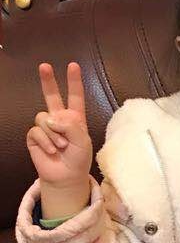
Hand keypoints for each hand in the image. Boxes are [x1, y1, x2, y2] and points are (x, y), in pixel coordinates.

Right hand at [27, 62, 92, 217]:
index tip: (73, 66)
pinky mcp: (34, 136)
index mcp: (75, 118)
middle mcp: (59, 119)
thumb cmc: (78, 159)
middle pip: (52, 96)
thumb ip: (71, 126)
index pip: (75, 97)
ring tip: (61, 146)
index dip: (74, 82)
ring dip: (54, 134)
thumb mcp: (83, 141)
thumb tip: (52, 119)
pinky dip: (46, 141)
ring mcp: (46, 127)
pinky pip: (37, 131)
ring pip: (44, 118)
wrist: (66, 176)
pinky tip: (52, 150)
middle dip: (48, 81)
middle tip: (45, 66)